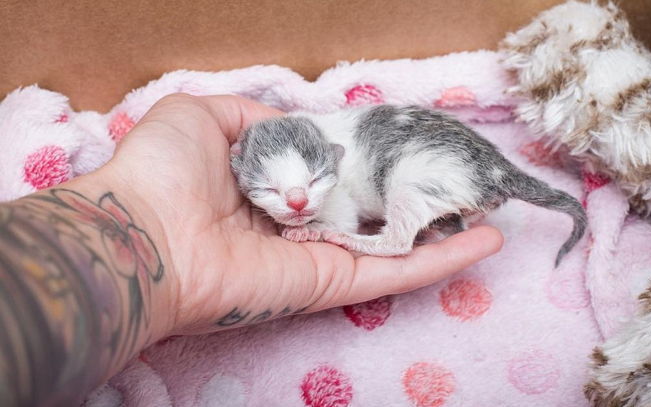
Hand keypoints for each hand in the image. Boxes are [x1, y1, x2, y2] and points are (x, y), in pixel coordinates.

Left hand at [103, 93, 503, 334]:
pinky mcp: (332, 285)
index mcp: (273, 187)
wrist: (142, 232)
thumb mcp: (205, 116)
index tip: (410, 146)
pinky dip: (442, 260)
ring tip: (493, 210)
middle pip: (372, 213)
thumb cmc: (164, 170)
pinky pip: (395, 272)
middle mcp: (301, 226)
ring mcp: (321, 258)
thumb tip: (295, 123)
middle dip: (417, 198)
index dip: (374, 160)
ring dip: (445, 230)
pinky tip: (485, 242)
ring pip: (395, 245)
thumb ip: (256, 116)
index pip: (337, 174)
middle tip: (464, 181)